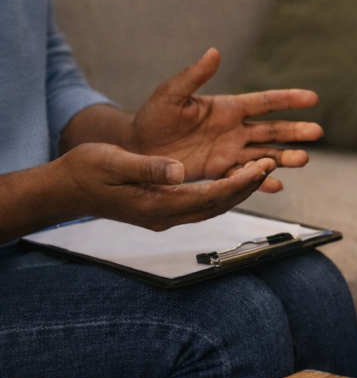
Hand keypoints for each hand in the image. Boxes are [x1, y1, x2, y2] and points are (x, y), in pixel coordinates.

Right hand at [55, 143, 276, 231]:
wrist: (66, 188)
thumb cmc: (86, 170)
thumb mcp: (114, 161)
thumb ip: (148, 168)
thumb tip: (180, 171)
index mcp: (155, 205)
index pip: (207, 197)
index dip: (237, 184)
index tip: (260, 169)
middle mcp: (164, 216)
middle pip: (216, 205)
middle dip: (246, 187)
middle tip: (270, 165)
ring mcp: (164, 216)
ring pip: (211, 206)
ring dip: (237, 190)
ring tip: (260, 169)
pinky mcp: (163, 210)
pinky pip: (201, 203)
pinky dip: (221, 191)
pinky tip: (235, 177)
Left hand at [132, 49, 321, 192]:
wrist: (138, 148)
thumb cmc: (153, 117)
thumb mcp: (171, 94)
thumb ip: (194, 76)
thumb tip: (214, 52)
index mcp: (228, 108)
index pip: (265, 102)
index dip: (289, 99)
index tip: (313, 98)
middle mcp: (235, 130)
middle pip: (274, 130)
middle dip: (296, 131)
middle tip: (317, 132)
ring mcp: (231, 152)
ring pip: (266, 154)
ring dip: (285, 157)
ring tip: (303, 160)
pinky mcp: (221, 172)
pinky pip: (245, 178)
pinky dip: (262, 182)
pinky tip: (276, 186)